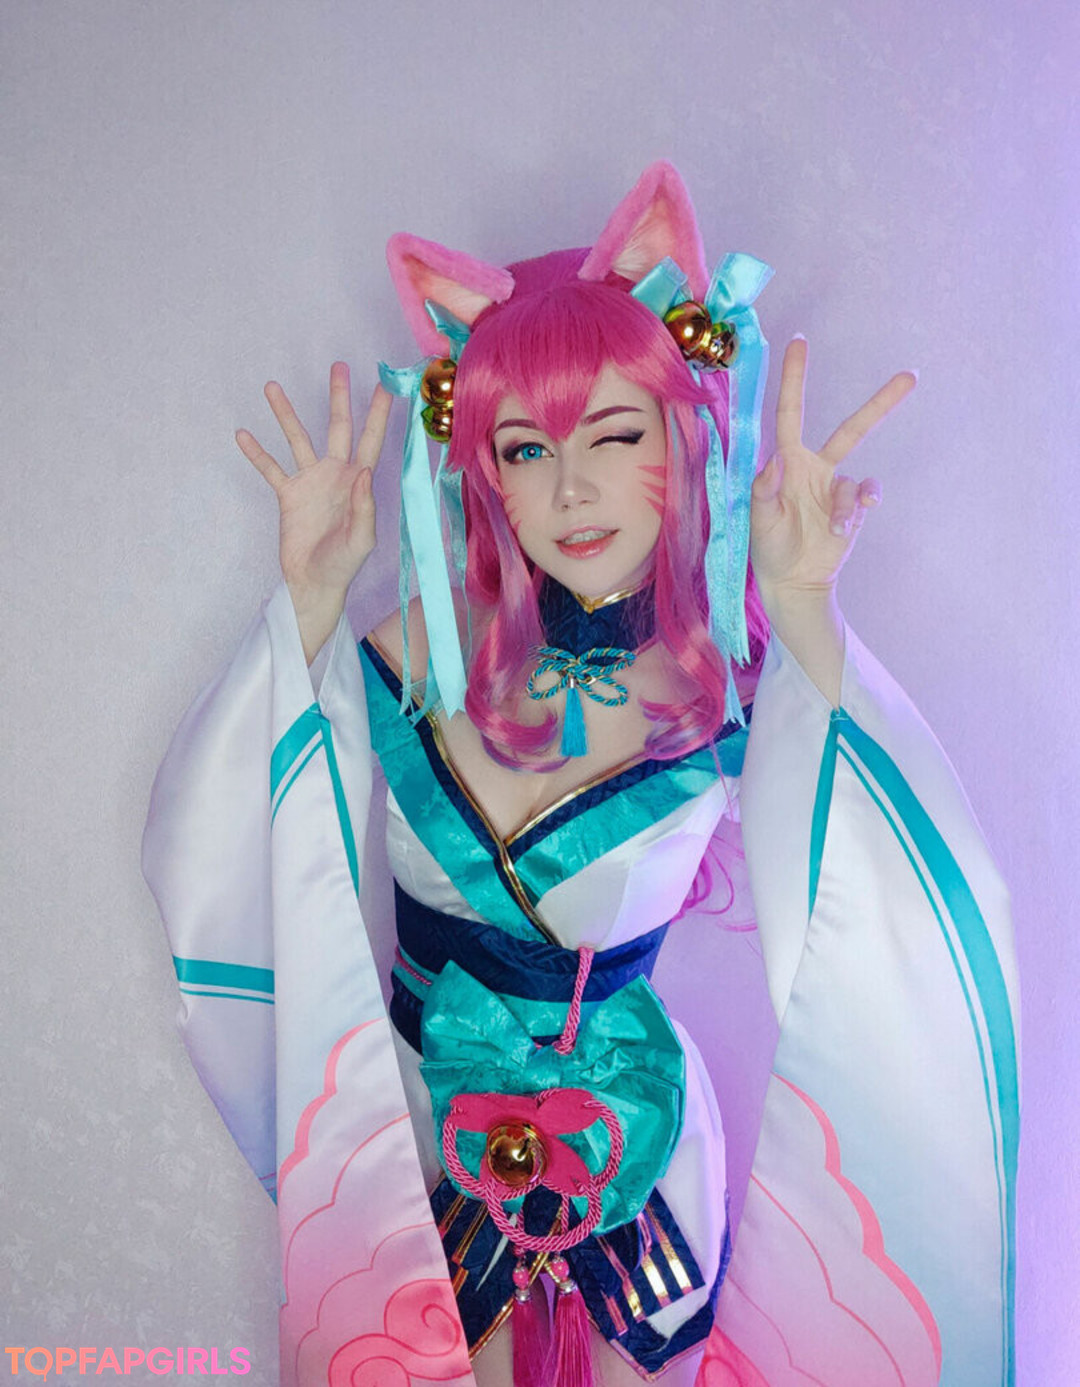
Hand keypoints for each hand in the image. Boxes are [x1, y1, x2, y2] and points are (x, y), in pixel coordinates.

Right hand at [237, 364, 391, 658]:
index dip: (378, 415)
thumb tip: (365, 470)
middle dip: (339, 397)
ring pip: (297, 439)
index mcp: (359, 481)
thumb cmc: (344, 564)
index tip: (385, 386)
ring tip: (271, 387)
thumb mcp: (362, 539)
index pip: (371, 440)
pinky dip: (257, 453)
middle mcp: (335, 474)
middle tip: (339, 365)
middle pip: (337, 427)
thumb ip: (365, 506)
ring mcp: (310, 481)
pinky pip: (270, 469)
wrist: (314, 583)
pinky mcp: (288, 495)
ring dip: (285, 414)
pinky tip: (243, 434)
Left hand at [750, 337, 915, 604]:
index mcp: (788, 462)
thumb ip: (765, 490)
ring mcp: (838, 488)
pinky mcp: (855, 510)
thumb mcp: (758, 520)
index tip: (800, 340)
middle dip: (881, 404)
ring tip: (836, 530)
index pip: (791, 413)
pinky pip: (867, 498)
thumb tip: (776, 460)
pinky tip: (847, 527)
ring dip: (849, 505)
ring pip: (856, 481)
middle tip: (911, 376)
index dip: (794, 378)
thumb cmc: (769, 547)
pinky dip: (860, 510)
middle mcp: (816, 468)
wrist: (794, 581)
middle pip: (852, 429)